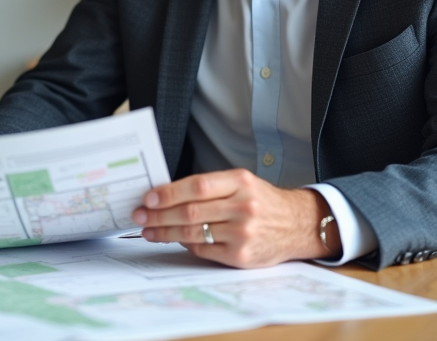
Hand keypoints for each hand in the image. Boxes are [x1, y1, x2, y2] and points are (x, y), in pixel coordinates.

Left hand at [131, 169, 337, 267]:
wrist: (297, 225)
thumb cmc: (262, 202)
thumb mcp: (242, 184)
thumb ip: (210, 187)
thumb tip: (167, 195)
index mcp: (240, 182)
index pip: (197, 186)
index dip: (168, 193)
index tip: (148, 198)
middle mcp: (243, 206)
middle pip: (190, 211)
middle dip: (159, 215)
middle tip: (139, 216)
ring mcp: (242, 233)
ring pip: (193, 232)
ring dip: (165, 232)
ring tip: (148, 230)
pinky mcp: (241, 255)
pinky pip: (203, 249)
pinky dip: (185, 244)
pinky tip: (174, 240)